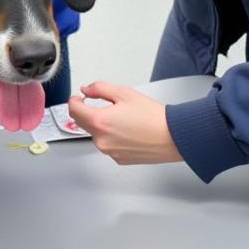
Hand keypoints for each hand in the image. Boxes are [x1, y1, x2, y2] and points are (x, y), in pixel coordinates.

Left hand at [67, 82, 182, 164]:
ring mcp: (110, 152)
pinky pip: (108, 145)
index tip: (79, 97)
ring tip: (121, 118)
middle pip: (82, 123)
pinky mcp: (120, 159)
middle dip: (86, 112)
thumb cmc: (153, 116)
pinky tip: (127, 130)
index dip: (74, 100)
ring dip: (101, 125)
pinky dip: (112, 137)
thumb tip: (86, 90)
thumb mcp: (124, 93)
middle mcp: (102, 140)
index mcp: (100, 122)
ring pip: (96, 135)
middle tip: (99, 103)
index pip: (74, 110)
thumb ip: (99, 88)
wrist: (174, 136)